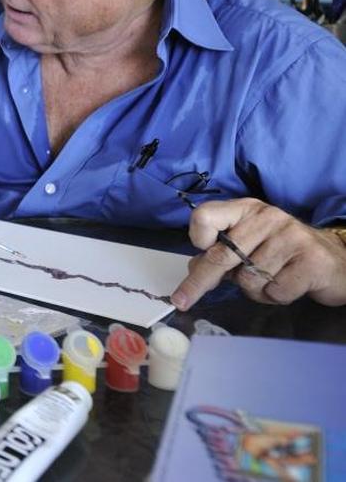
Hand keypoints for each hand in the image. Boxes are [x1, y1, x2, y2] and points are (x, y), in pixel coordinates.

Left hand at [170, 198, 345, 309]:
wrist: (336, 261)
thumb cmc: (284, 253)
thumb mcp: (250, 245)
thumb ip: (221, 253)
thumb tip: (192, 267)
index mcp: (246, 210)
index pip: (206, 215)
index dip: (198, 236)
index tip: (199, 251)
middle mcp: (267, 217)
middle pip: (222, 254)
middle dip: (200, 282)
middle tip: (181, 301)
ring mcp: (290, 237)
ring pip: (249, 278)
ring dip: (255, 290)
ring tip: (271, 281)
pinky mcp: (310, 260)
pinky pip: (274, 291)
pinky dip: (275, 297)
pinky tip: (287, 286)